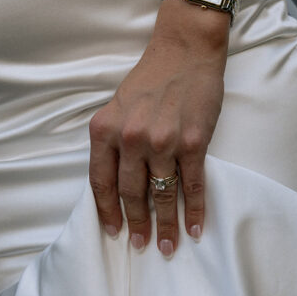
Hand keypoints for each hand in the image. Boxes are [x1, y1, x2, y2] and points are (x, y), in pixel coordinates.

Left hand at [89, 2, 228, 256]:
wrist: (185, 49)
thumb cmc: (152, 77)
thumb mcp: (118, 105)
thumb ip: (114, 140)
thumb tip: (117, 182)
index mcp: (105, 128)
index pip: (100, 182)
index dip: (106, 212)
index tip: (113, 232)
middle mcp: (131, 137)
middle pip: (131, 194)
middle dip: (137, 225)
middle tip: (141, 246)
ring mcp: (163, 141)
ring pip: (161, 194)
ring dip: (166, 225)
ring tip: (169, 246)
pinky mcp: (193, 142)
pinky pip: (191, 185)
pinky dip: (194, 210)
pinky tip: (195, 227)